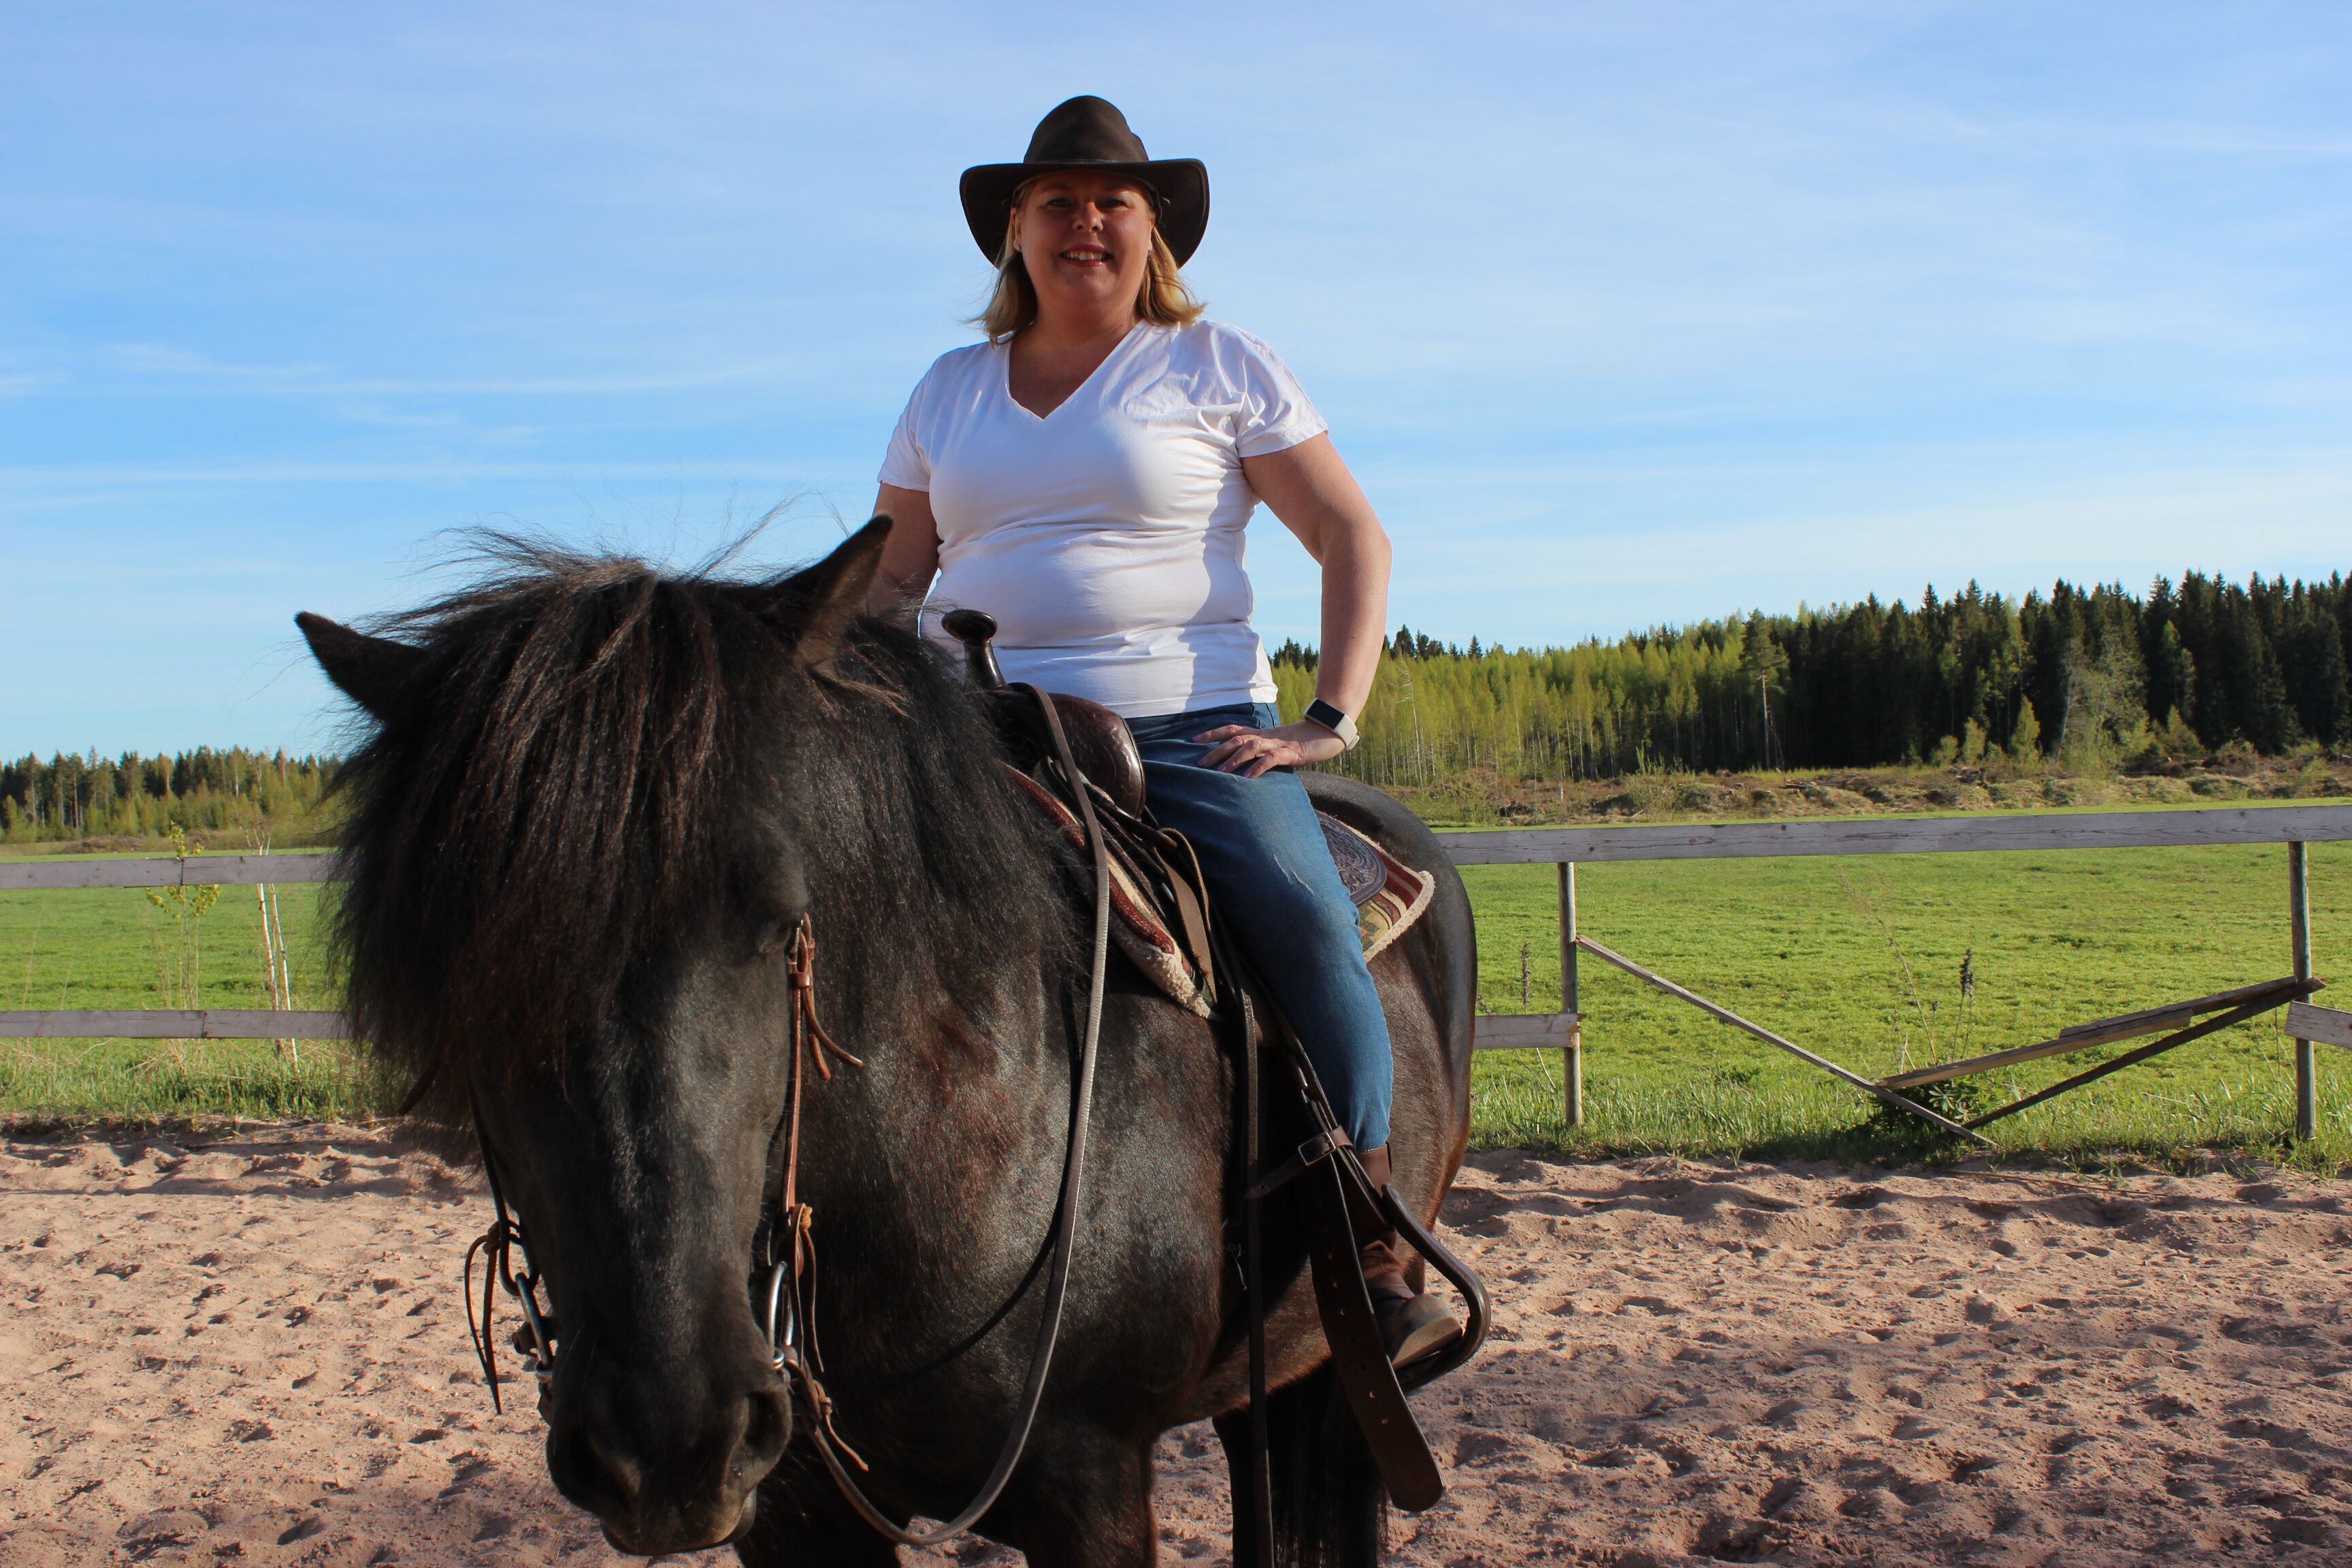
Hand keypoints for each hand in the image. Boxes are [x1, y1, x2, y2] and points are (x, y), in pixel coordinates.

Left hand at [1193, 720, 1345, 777]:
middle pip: (1236, 738)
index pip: (1232, 729)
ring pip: (1251, 746)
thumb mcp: (1278, 747)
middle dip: (1217, 750)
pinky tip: (1248, 777)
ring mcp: (1279, 743)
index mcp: (1262, 734)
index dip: (1212, 733)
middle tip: (1200, 763)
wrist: (1328, 734)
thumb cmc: (1302, 743)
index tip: (1194, 739)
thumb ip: (1261, 753)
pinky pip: (1272, 759)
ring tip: (1221, 772)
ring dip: (1234, 758)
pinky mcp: (1292, 753)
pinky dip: (1258, 768)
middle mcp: (1267, 736)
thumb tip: (1243, 766)